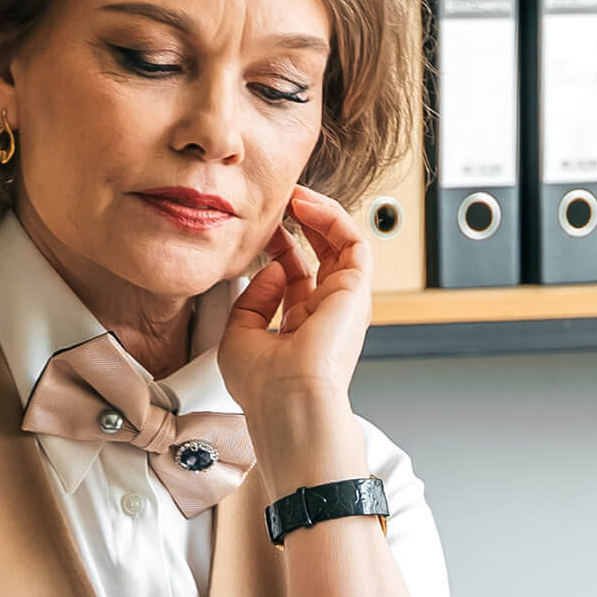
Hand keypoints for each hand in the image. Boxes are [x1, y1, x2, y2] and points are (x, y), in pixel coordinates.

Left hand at [218, 184, 373, 417]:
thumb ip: (252, 300)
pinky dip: (332, 218)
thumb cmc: (264, 384)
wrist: (289, 401)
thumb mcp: (240, 335)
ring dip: (319, 214)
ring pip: (342, 244)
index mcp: (300, 327)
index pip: (297, 277)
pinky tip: (306, 206)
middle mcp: (326, 313)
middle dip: (302, 225)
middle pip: (322, 256)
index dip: (280, 247)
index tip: (261, 228)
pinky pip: (354, 241)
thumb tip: (273, 269)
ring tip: (294, 195)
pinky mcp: (357, 290)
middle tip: (282, 201)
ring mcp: (345, 301)